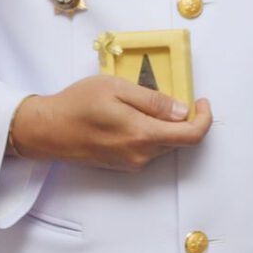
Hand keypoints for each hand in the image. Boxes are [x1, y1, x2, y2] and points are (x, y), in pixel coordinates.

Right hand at [8, 76, 211, 171]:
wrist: (47, 131)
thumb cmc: (77, 105)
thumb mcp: (117, 88)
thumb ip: (153, 100)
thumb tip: (183, 110)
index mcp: (143, 135)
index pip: (192, 136)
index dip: (204, 118)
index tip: (201, 101)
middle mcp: (141, 155)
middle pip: (179, 140)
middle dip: (183, 118)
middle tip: (168, 94)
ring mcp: (132, 163)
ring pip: (164, 144)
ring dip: (164, 125)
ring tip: (139, 103)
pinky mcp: (123, 164)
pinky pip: (148, 148)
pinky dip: (150, 132)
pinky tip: (129, 116)